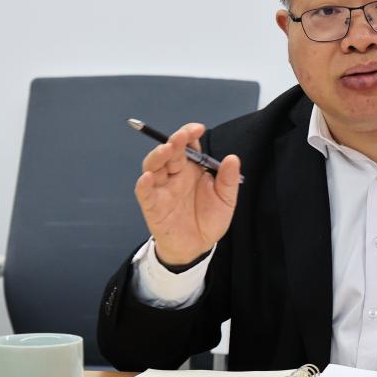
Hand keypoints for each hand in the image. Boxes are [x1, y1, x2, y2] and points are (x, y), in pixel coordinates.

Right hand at [133, 123, 241, 265]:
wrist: (197, 247)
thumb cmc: (209, 220)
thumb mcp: (225, 200)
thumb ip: (228, 180)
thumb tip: (233, 157)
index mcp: (192, 169)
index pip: (188, 146)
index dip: (189, 134)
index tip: (198, 129)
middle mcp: (175, 175)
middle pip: (169, 152)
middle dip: (175, 141)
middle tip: (182, 136)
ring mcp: (162, 189)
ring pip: (153, 166)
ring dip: (158, 156)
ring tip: (166, 149)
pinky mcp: (153, 206)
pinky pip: (145, 192)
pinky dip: (144, 184)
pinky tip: (148, 177)